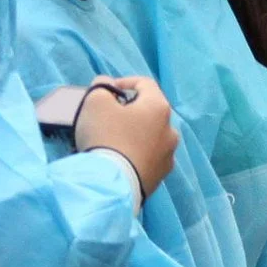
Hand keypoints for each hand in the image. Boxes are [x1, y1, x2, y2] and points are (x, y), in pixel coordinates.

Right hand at [71, 76, 177, 195]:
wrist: (112, 184)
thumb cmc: (105, 136)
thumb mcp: (95, 103)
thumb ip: (101, 87)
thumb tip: (106, 84)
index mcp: (159, 108)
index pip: (145, 83)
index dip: (124, 81)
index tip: (107, 91)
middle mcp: (171, 130)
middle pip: (149, 112)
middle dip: (130, 110)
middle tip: (108, 117)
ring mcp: (169, 155)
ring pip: (151, 136)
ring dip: (135, 134)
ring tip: (114, 141)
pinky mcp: (161, 176)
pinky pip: (149, 158)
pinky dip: (137, 154)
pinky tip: (121, 159)